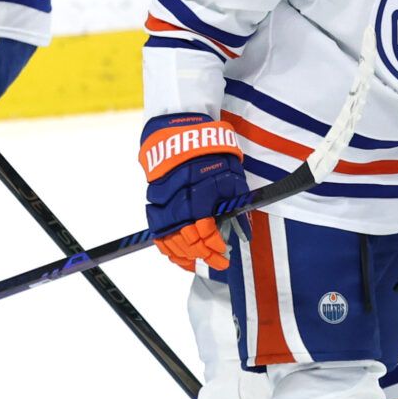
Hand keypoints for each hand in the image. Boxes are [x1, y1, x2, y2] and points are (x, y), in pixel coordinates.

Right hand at [140, 114, 247, 270]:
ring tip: (199, 265)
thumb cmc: (210, 153)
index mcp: (197, 194)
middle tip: (218, 262)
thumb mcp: (231, 175)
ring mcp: (161, 203)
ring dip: (185, 256)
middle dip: (204, 255)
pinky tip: (179, 257)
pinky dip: (167, 248)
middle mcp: (176, 201)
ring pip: (169, 239)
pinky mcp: (153, 203)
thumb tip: (245, 232)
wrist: (181, 133)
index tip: (226, 254)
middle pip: (187, 238)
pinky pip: (157, 232)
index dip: (215, 247)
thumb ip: (236, 205)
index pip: (204, 231)